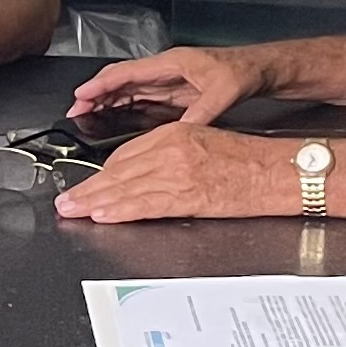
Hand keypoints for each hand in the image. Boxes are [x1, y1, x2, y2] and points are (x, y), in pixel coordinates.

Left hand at [51, 123, 298, 222]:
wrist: (278, 170)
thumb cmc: (250, 159)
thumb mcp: (204, 142)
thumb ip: (172, 155)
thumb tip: (146, 174)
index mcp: (176, 133)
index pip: (127, 154)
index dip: (104, 173)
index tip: (90, 183)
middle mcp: (172, 149)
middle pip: (119, 170)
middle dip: (90, 187)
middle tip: (67, 199)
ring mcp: (178, 172)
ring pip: (126, 187)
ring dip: (95, 201)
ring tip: (74, 210)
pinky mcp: (188, 194)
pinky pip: (145, 204)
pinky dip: (120, 210)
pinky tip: (102, 214)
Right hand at [70, 45, 264, 125]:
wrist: (259, 70)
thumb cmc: (242, 72)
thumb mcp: (223, 93)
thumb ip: (201, 114)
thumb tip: (181, 133)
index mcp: (171, 63)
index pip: (127, 72)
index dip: (101, 84)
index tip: (82, 95)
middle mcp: (165, 69)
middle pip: (121, 79)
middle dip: (96, 93)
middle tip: (75, 110)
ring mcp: (167, 80)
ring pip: (128, 89)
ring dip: (107, 101)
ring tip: (86, 115)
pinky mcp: (173, 91)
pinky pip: (140, 97)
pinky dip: (123, 106)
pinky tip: (113, 117)